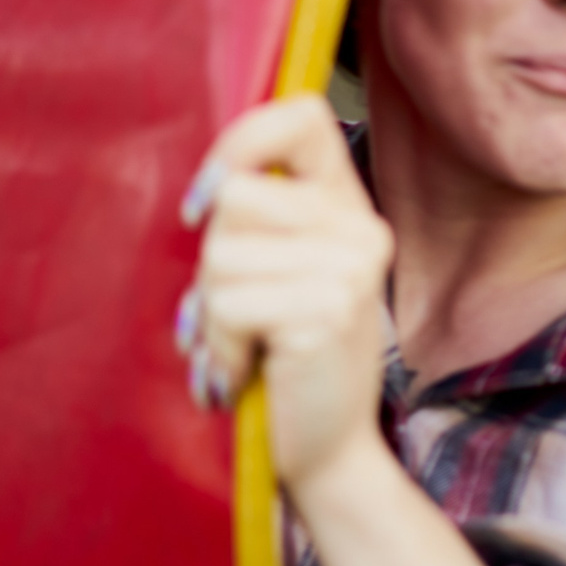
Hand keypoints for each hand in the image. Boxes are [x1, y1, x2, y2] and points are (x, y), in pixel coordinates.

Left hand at [179, 96, 394, 494]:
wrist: (327, 450)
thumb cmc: (285, 359)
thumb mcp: (277, 273)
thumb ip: (257, 220)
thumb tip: (203, 189)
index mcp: (348, 206)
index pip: (301, 115)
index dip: (240, 142)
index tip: (204, 203)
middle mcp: (362, 228)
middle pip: (233, 197)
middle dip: (211, 264)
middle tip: (237, 316)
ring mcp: (353, 268)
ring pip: (223, 254)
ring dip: (213, 315)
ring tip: (245, 347)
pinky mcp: (329, 311)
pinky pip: (229, 305)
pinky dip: (221, 348)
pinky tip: (248, 371)